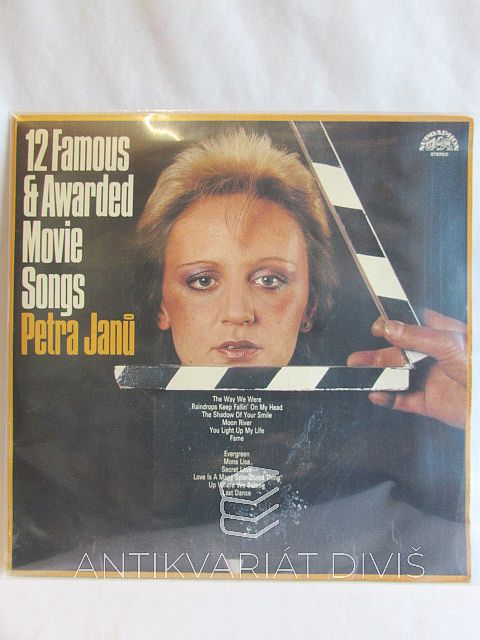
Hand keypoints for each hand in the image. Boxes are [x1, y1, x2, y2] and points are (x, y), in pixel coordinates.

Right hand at [347, 310, 467, 428]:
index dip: (394, 324)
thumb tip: (390, 327)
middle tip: (359, 357)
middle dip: (378, 353)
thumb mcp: (450, 344)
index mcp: (444, 335)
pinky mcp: (431, 402)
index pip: (413, 324)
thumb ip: (417, 336)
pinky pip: (404, 399)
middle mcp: (436, 356)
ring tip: (358, 372)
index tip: (377, 326)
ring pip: (398, 375)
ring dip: (377, 374)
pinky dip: (389, 398)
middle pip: (400, 352)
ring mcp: (432, 379)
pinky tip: (377, 394)